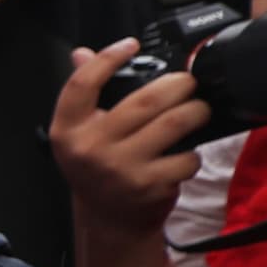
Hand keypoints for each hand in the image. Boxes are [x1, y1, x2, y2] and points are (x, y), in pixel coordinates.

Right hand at [47, 39, 207, 245]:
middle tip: (187, 83)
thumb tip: (82, 53)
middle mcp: (90, 148)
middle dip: (177, 84)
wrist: (110, 221)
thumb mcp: (81, 134)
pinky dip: (194, 153)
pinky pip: (187, 157)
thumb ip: (84, 94)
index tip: (130, 45)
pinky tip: (186, 153)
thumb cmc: (98, 170)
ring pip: (174, 123)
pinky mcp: (149, 186)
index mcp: (68, 130)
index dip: (108, 58)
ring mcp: (120, 168)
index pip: (82, 84)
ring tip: (198, 109)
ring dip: (196, 111)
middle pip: (144, 100)